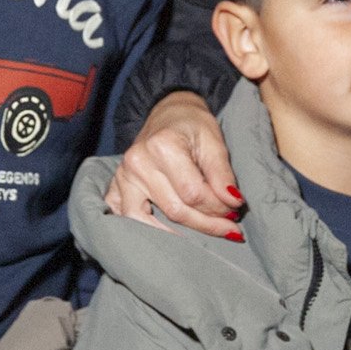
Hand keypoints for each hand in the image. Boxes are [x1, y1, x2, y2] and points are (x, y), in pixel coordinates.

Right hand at [104, 91, 242, 239]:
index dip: (217, 208)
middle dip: (206, 223)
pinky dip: (142, 229)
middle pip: (174, 210)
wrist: (167, 112)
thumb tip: (232, 203)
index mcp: (162, 146)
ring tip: (201, 237)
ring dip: (177, 234)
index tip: (234, 211)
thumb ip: (222, 174)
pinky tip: (164, 233)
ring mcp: (122, 176)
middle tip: (229, 228)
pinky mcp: (116, 186)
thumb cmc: (192, 125)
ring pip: (147, 221)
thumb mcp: (213, 142)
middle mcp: (137, 162)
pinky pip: (123, 215)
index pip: (193, 193)